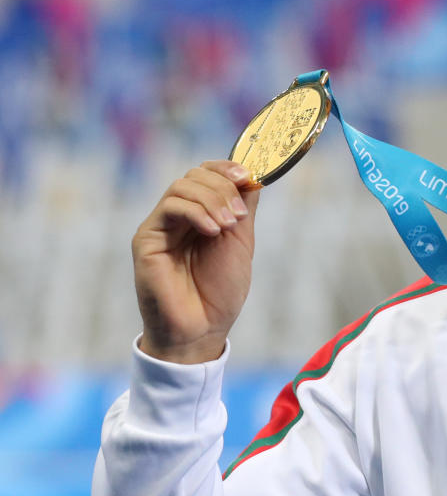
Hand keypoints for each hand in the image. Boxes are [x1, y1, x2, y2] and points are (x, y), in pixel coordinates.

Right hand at [132, 161, 260, 363]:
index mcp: (202, 214)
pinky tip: (212, 231)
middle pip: (195, 175)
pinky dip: (196, 211)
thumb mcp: (241, 242)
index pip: (208, 173)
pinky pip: (169, 207)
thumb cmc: (220, 291)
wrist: (202, 328)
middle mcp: (179, 216)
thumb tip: (251, 174)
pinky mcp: (146, 239)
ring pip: (182, 186)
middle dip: (223, 186)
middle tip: (237, 215)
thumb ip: (242, 208)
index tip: (247, 175)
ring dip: (212, 199)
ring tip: (227, 226)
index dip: (227, 167)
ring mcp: (161, 226)